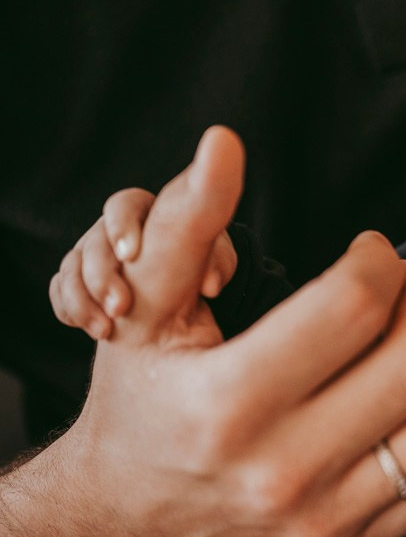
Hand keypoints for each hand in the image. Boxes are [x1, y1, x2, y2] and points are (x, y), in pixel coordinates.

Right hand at [12, 128, 405, 536]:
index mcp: (229, 404)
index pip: (353, 306)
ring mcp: (325, 518)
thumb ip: (185, 223)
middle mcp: (281, 470)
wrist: (128, 522)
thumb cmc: (142, 406)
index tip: (370, 252)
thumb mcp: (142, 311)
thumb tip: (224, 146)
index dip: (380, 260)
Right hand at [49, 188, 236, 340]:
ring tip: (106, 331)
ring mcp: (89, 254)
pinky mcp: (76, 281)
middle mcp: (110, 230)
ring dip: (83, 302)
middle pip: (91, 243)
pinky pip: (59, 292)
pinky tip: (93, 328)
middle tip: (120, 307)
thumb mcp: (216, 260)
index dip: (121, 226)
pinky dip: (70, 311)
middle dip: (101, 276)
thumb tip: (209, 285)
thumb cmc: (202, 264)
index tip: (131, 255)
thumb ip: (215, 265)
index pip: (123, 205)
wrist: (184, 290)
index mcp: (145, 212)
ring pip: (70, 270)